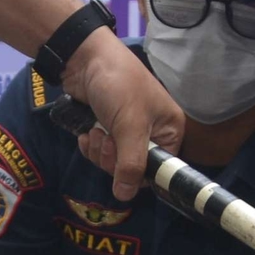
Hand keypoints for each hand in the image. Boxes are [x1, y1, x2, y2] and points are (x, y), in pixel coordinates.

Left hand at [58, 25, 186, 202]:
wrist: (85, 58)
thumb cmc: (117, 85)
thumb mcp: (130, 125)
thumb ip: (131, 164)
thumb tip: (126, 196)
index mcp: (170, 129)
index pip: (160, 169)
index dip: (139, 174)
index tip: (123, 165)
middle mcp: (152, 131)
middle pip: (133, 169)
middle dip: (113, 159)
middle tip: (106, 139)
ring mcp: (127, 130)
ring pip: (113, 162)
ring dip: (99, 151)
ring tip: (95, 131)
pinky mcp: (106, 126)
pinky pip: (100, 151)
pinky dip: (91, 145)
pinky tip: (86, 132)